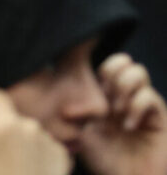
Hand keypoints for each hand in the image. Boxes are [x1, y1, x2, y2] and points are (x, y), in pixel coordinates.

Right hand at [0, 89, 72, 174]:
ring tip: (12, 169)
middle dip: (0, 129)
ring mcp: (51, 143)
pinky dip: (35, 153)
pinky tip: (28, 174)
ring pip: (28, 132)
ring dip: (19, 142)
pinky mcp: (64, 158)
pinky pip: (43, 146)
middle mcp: (33, 128)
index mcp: (7, 126)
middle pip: (11, 117)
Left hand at [79, 54, 166, 174]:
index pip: (107, 65)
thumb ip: (75, 116)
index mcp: (107, 96)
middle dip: (112, 74)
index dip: (98, 70)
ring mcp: (145, 106)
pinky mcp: (160, 118)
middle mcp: (127, 96)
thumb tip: (64, 107)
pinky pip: (150, 96)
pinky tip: (129, 127)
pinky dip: (136, 107)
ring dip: (123, 88)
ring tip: (117, 113)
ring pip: (139, 71)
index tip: (91, 92)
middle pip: (124, 61)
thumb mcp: (82, 135)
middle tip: (106, 99)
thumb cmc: (105, 160)